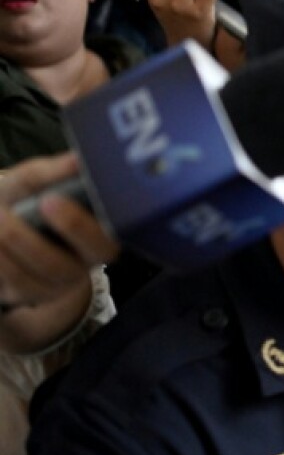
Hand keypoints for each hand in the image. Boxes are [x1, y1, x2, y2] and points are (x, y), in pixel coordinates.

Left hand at [0, 154, 118, 310]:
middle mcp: (81, 266)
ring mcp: (54, 286)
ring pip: (28, 279)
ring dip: (3, 248)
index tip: (49, 200)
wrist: (2, 222)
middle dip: (29, 243)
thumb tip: (77, 159)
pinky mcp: (29, 295)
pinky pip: (12, 286)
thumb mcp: (33, 182)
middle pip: (62, 269)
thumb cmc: (26, 199)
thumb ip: (53, 173)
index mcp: (97, 236)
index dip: (78, 226)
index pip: (103, 242)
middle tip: (2, 216)